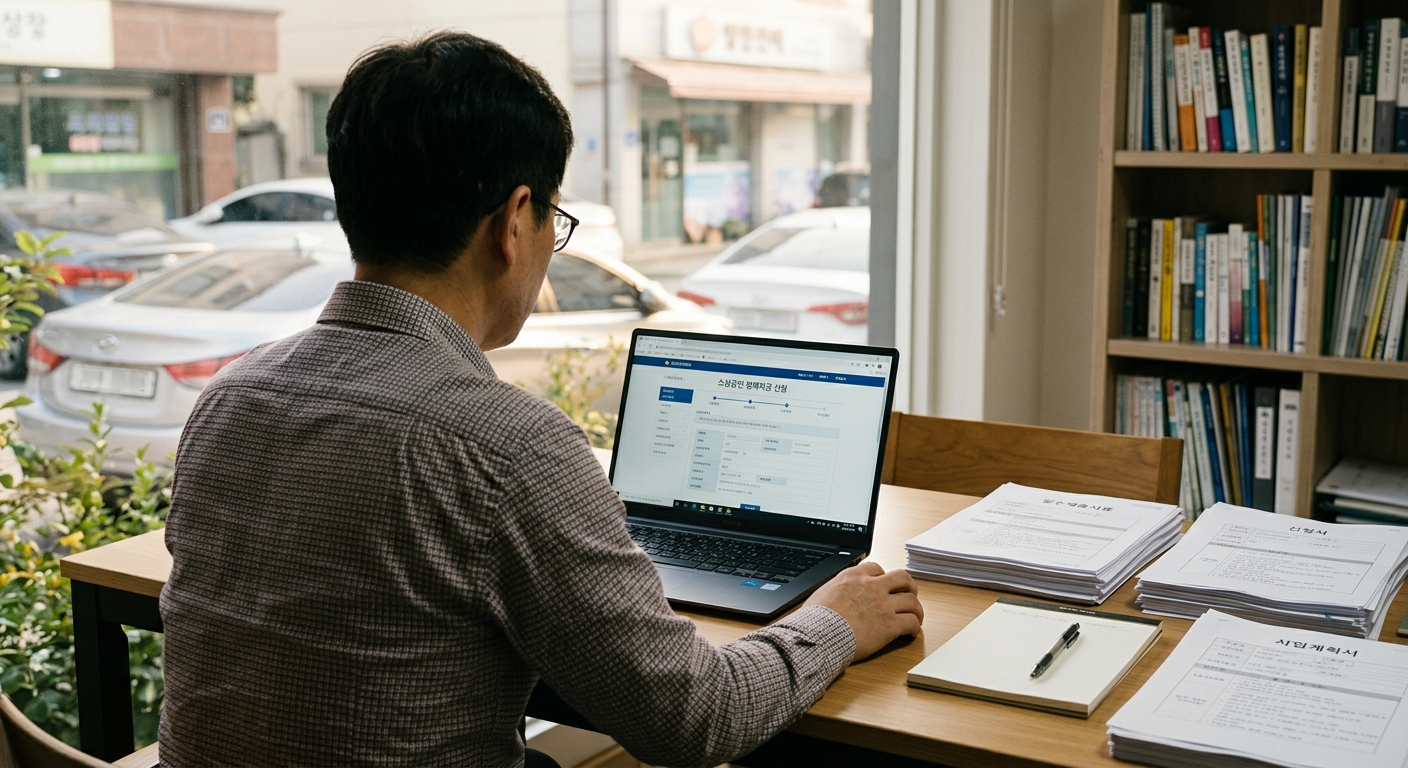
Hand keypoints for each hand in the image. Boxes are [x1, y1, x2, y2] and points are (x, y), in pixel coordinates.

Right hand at [804, 561, 922, 661]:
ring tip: (915, 617)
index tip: (884, 586)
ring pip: (912, 601)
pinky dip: (914, 627)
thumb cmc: (815, 619)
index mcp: (853, 576)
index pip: (876, 568)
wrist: (818, 634)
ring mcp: (883, 605)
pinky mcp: (889, 625)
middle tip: (908, 595)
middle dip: (908, 587)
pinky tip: (911, 632)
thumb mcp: (822, 592)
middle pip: (902, 578)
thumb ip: (836, 589)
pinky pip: (911, 622)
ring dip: (916, 609)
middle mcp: (872, 586)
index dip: (883, 577)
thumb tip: (836, 595)